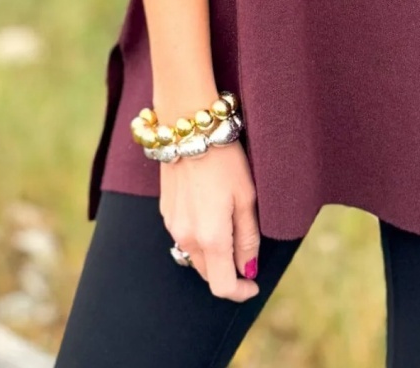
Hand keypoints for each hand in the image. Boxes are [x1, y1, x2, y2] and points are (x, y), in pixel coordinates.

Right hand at [159, 141, 260, 301]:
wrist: (189, 128)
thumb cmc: (225, 159)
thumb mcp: (247, 197)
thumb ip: (247, 238)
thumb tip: (248, 269)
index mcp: (211, 238)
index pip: (222, 286)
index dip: (240, 292)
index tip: (254, 284)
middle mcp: (186, 237)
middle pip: (208, 274)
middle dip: (228, 271)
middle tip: (247, 251)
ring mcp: (172, 225)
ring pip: (194, 256)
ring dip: (213, 253)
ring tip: (231, 225)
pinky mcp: (165, 211)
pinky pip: (184, 237)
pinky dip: (200, 236)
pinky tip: (211, 211)